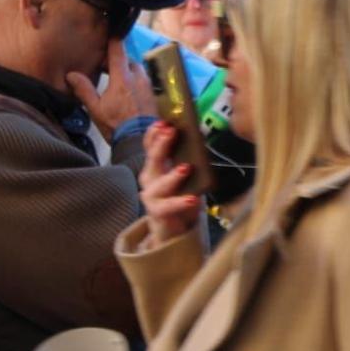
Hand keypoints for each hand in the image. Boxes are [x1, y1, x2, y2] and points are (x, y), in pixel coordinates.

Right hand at [68, 37, 156, 142]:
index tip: (109, 34)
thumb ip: (84, 89)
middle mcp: (138, 79)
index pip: (118, 51)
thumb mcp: (95, 109)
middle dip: (118, 61)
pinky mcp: (154, 96)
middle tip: (106, 69)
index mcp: (122, 79)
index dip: (113, 40)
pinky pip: (145, 82)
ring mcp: (149, 87)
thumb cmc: (116, 126)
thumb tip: (71, 75)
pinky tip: (128, 93)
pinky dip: (135, 82)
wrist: (139, 142)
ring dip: (128, 71)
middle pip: (128, 61)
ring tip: (116, 81)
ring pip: (138, 71)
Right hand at [137, 123, 200, 246]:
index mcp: (155, 166)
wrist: (174, 228)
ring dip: (172, 175)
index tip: (163, 122)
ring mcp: (152, 197)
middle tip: (171, 132)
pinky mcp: (159, 213)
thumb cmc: (181, 196)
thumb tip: (200, 136)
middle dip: (161, 145)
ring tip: (185, 168)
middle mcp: (150, 179)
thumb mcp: (186, 175)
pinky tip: (192, 199)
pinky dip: (180, 202)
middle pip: (152, 160)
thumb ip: (188, 158)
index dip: (154, 133)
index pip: (150, 146)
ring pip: (159, 184)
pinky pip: (168, 207)